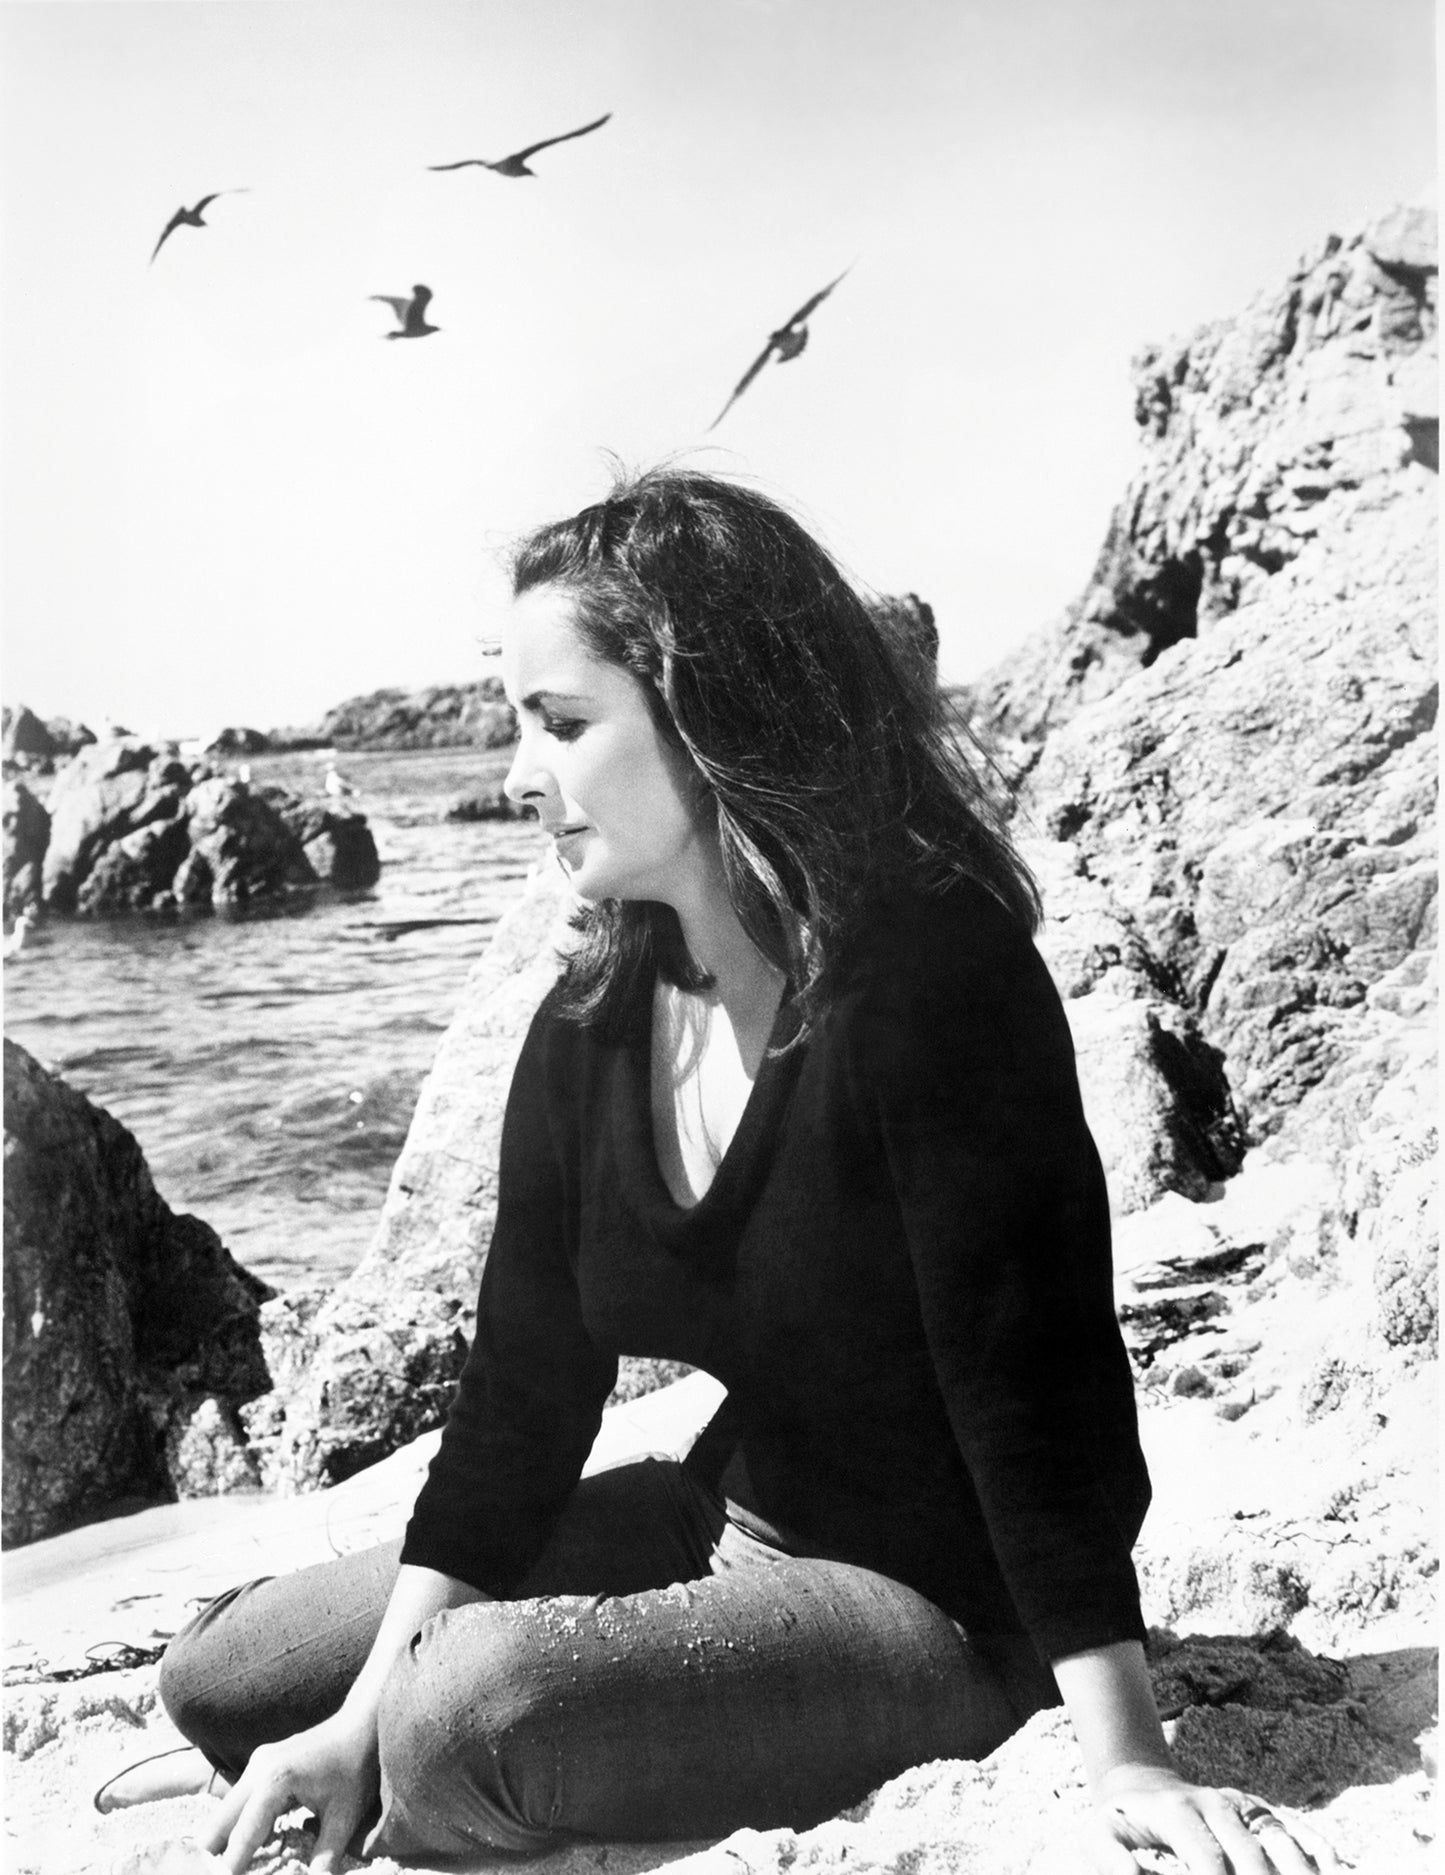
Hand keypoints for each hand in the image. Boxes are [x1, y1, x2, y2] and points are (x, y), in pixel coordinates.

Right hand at [201, 1709, 378, 1874]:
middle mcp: (259, 1769)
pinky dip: (235, 1824)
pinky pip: (240, 1800)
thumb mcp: (345, 1815)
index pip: (244, 1834)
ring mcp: (258, 1763)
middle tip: (205, 1873)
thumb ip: (327, 1853)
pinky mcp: (262, 1764)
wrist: (361, 1725)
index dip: (230, 1865)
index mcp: (275, 1781)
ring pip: (227, 1809)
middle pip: (222, 1819)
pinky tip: (238, 1848)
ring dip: (221, 1839)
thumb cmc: (355, 1768)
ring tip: (216, 1867)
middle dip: (211, 1852)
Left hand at [1076, 1766, 1346, 1873]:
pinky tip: (1335, 1869)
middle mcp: (1215, 1804)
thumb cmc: (1121, 1824)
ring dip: (1299, 1873)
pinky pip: (1294, 1829)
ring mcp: (1241, 1805)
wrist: (1140, 1790)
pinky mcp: (1258, 1810)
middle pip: (1252, 1855)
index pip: (1209, 1858)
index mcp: (1177, 1812)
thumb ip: (1111, 1861)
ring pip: (1280, 1841)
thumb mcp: (1099, 1837)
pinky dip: (1317, 1850)